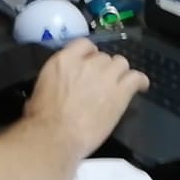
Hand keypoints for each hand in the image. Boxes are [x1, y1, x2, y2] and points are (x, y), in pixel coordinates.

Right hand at [23, 38, 148, 157]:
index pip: (85, 45)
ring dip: (120, 73)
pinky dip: (140, 81)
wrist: (56, 135)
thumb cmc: (41, 119)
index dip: (90, 55)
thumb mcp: (39, 90)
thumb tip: (55, 88)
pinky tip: (140, 87)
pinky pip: (136, 78)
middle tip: (102, 83)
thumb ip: (54, 81)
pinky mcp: (120, 92)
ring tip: (120, 85)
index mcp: (64, 60)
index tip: (90, 64)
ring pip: (121, 63)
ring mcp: (106, 76)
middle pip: (104, 57)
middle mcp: (88, 63)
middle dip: (104, 68)